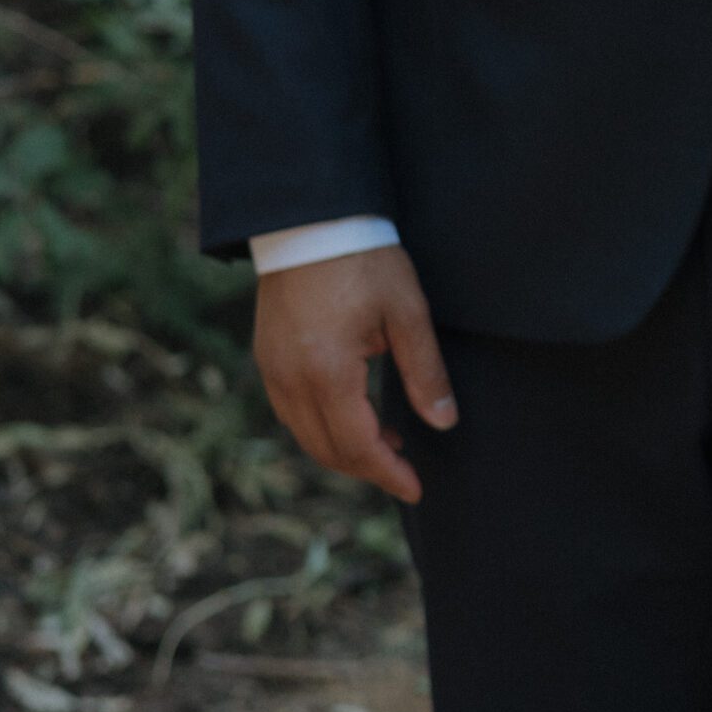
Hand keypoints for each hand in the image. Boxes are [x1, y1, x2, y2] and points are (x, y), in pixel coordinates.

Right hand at [252, 244, 456, 502]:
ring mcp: (272, 370)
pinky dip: (322, 428)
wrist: (310, 222)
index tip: (416, 488)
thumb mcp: (407, 313)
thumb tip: (444, 422)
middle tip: (405, 472)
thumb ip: (425, 373)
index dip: (389, 472)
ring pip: (305, 435)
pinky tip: (354, 418)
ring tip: (388, 446)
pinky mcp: (266, 358)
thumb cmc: (365, 261)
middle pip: (327, 449)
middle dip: (368, 468)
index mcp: (328, 372)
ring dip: (344, 450)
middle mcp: (291, 380)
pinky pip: (291, 412)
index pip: (358, 444)